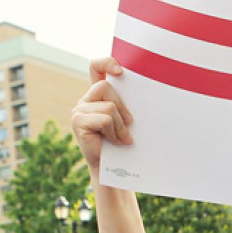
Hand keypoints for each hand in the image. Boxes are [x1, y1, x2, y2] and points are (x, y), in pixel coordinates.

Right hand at [71, 58, 132, 172]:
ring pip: (109, 106)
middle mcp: (86, 100)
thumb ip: (128, 106)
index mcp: (98, 96)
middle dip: (122, 107)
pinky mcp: (78, 121)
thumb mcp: (128, 121)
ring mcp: (79, 110)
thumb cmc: (124, 145)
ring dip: (120, 125)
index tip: (120, 70)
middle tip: (129, 125)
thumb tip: (152, 93)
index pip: (96, 67)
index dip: (106, 63)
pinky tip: (114, 142)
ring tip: (121, 139)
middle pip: (106, 88)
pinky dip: (114, 132)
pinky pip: (104, 119)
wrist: (115, 169)